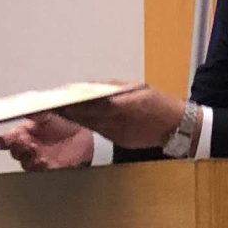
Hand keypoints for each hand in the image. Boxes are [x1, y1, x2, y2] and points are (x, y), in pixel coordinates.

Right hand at [0, 112, 95, 171]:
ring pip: (27, 163)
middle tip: (22, 140)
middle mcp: (26, 150)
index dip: (2, 141)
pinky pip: (43, 171)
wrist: (80, 137)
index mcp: (21, 135)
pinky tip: (43, 160)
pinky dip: (42, 167)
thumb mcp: (47, 115)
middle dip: (17, 147)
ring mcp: (37, 161)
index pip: (5, 141)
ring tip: (33, 149)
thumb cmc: (60, 126)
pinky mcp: (51, 169)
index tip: (2, 140)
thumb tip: (24, 106)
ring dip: (28, 157)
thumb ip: (35, 112)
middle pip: (15, 152)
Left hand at [56, 86, 185, 149]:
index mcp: (123, 106)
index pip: (92, 105)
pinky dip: (89, 125)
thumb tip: (91, 87)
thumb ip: (112, 88)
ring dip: (76, 120)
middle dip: (69, 112)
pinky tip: (79, 120)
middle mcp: (118, 122)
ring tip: (59, 112)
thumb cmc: (158, 103)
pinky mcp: (119, 140)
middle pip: (88, 117)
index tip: (59, 100)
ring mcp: (118, 134)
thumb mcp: (137, 88)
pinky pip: (100, 131)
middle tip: (51, 107)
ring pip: (91, 126)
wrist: (176, 126)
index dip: (74, 104)